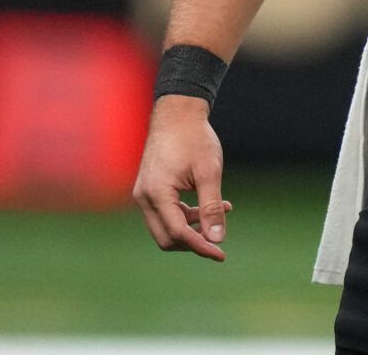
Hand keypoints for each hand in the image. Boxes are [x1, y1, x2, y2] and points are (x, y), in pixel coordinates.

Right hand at [132, 95, 231, 261]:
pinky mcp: (150, 189)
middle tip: (219, 238)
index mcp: (157, 193)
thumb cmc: (194, 138)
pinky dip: (186, 215)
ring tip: (223, 210)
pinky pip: (166, 213)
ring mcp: (144, 193)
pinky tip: (211, 204)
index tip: (222, 254)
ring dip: (192, 227)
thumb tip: (217, 239)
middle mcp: (144, 197)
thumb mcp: (209, 172)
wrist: (177, 113)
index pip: (178, 233)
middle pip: (166, 237)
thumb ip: (212, 206)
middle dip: (193, 242)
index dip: (201, 246)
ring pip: (165, 227)